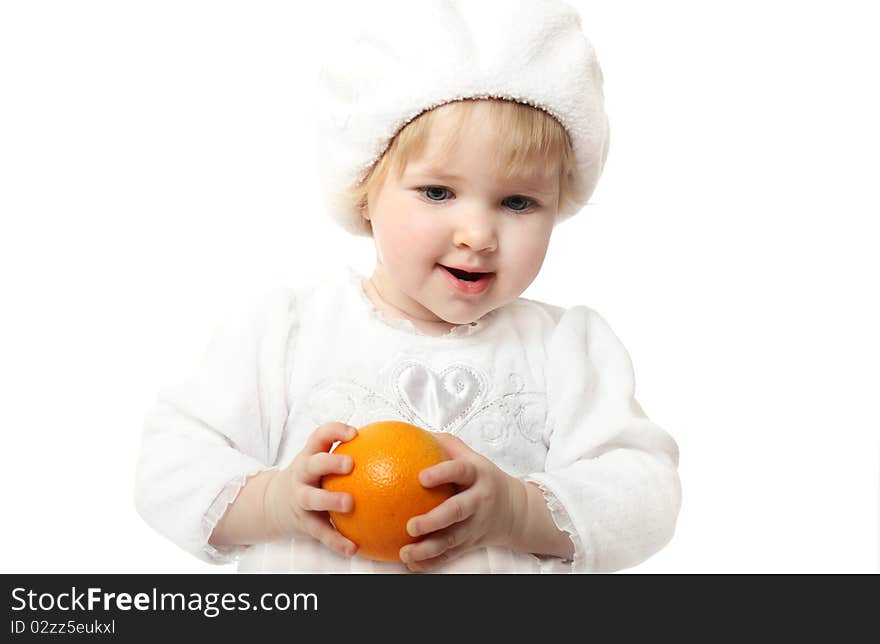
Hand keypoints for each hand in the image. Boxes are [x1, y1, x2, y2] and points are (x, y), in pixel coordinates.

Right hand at [263, 422, 358, 557]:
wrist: (273, 504)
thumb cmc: (310, 479)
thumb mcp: (321, 463)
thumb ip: (351, 455)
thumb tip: (395, 451)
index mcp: (310, 456)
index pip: (320, 436)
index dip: (335, 431)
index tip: (354, 433)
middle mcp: (302, 475)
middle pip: (313, 464)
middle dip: (330, 462)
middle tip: (350, 464)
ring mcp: (300, 498)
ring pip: (311, 498)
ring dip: (329, 500)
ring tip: (349, 504)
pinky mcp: (303, 522)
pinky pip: (321, 532)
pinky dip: (335, 541)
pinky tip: (352, 548)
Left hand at [398, 432, 526, 571]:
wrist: (515, 510)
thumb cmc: (483, 478)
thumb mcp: (471, 457)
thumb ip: (445, 445)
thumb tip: (410, 432)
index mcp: (477, 475)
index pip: (461, 471)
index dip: (443, 473)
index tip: (421, 477)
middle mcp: (478, 501)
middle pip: (457, 511)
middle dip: (434, 520)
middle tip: (411, 525)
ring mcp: (475, 526)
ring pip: (452, 540)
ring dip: (428, 549)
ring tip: (405, 552)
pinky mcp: (470, 544)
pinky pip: (450, 555)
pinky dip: (431, 563)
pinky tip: (411, 564)